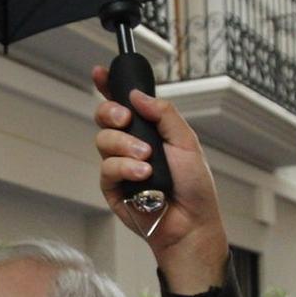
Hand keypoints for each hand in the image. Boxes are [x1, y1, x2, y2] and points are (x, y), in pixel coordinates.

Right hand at [90, 73, 228, 294]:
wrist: (191, 223)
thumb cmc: (194, 187)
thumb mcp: (187, 141)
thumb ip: (164, 114)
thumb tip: (137, 96)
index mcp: (149, 130)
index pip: (124, 103)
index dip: (109, 86)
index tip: (101, 73)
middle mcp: (131, 145)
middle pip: (105, 117)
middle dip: (110, 112)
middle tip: (126, 119)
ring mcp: (120, 166)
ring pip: (103, 140)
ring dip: (124, 145)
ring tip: (146, 159)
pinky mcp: (112, 188)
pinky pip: (107, 168)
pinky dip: (124, 168)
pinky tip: (142, 175)